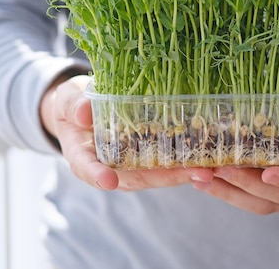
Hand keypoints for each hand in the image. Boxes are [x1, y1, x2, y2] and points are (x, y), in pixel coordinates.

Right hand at [40, 75, 213, 190]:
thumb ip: (74, 104)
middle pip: (135, 178)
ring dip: (182, 175)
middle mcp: (108, 168)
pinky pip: (165, 166)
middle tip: (193, 174)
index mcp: (82, 156)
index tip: (108, 181)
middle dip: (164, 178)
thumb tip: (84, 112)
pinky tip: (208, 160)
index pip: (87, 168)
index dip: (97, 175)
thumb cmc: (74, 104)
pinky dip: (185, 165)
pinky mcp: (146, 159)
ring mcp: (129, 166)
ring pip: (155, 176)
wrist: (84, 110)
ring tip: (209, 171)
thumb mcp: (69, 98)